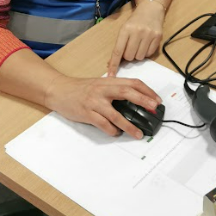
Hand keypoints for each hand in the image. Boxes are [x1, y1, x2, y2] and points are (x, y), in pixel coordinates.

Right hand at [44, 73, 160, 138]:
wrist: (59, 90)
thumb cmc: (81, 88)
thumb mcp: (100, 84)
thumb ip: (115, 90)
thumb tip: (135, 100)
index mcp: (109, 81)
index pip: (132, 83)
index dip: (146, 91)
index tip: (156, 100)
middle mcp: (103, 89)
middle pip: (127, 93)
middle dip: (143, 101)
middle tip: (154, 110)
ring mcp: (94, 102)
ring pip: (115, 114)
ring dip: (129, 125)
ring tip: (138, 134)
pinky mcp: (87, 113)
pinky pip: (102, 124)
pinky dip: (111, 130)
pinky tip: (116, 133)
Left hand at [107, 1, 164, 75]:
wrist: (151, 9)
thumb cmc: (135, 21)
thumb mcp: (124, 29)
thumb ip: (120, 45)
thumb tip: (111, 63)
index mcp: (125, 29)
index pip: (118, 51)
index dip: (114, 64)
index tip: (111, 75)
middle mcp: (137, 32)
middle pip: (130, 56)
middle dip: (129, 56)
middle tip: (130, 48)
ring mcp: (149, 34)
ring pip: (140, 57)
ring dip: (138, 54)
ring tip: (139, 45)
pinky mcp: (158, 37)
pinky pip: (149, 54)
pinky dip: (146, 52)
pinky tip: (146, 43)